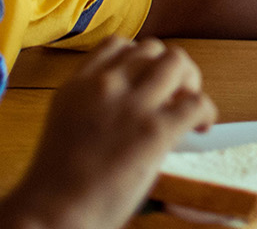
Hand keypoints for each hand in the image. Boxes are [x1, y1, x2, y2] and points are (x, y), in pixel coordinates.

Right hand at [3, 38, 215, 228]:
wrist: (50, 215)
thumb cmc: (56, 185)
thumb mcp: (67, 126)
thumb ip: (95, 106)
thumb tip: (132, 104)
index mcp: (77, 85)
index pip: (117, 45)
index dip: (140, 58)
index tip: (147, 80)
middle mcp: (104, 86)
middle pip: (152, 48)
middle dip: (169, 68)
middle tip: (175, 94)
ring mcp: (131, 105)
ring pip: (177, 62)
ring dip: (191, 80)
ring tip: (189, 105)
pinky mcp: (154, 130)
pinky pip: (196, 102)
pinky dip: (206, 111)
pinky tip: (200, 127)